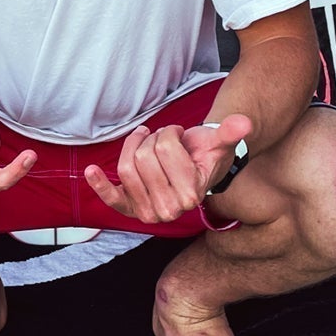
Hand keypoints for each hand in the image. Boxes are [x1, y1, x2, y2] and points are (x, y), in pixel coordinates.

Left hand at [83, 113, 251, 223]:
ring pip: (126, 166)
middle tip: (164, 142)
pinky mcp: (130, 209)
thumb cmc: (205, 155)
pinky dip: (100, 184)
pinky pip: (112, 198)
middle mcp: (168, 210)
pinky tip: (91, 172)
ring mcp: (148, 212)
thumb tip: (244, 123)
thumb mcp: (218, 143)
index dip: (169, 134)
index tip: (179, 135)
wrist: (196, 171)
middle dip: (152, 140)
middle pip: (142, 157)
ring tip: (147, 145)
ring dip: (134, 147)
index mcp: (191, 195)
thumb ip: (230, 133)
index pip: (165, 148)